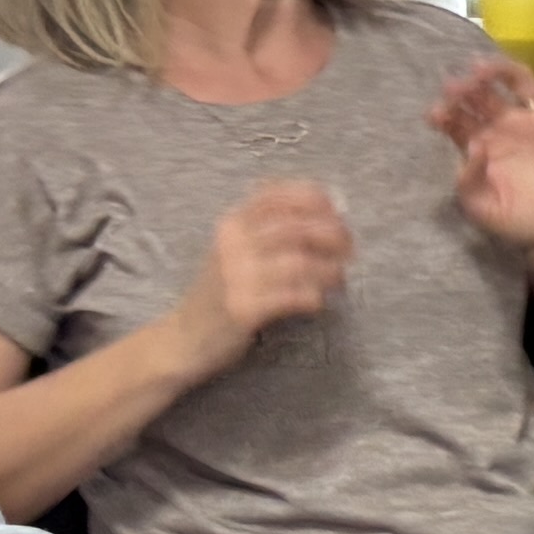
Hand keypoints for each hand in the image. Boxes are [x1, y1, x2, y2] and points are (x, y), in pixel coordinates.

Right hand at [165, 179, 354, 369]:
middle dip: (332, 235)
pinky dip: (313, 296)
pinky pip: (292, 296)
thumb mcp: (235, 250)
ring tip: (338, 278)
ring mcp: (235, 276)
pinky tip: (317, 301)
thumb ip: (269, 229)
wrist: (183, 339)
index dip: (314, 199)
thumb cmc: (222, 292)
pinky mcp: (242, 309)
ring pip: (299, 262)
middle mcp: (231, 244)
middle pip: (294, 227)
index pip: (275, 195)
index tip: (339, 213)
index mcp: (231, 224)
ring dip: (329, 269)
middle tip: (349, 249)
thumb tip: (330, 212)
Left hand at [433, 61, 533, 261]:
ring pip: (519, 82)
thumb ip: (470, 183)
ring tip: (487, 67)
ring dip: (503, 69)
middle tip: (459, 83)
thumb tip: (473, 145)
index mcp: (482, 145)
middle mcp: (506, 126)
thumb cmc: (523, 222)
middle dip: (468, 86)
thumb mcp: (485, 211)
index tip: (438, 111)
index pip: (457, 119)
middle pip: (483, 94)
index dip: (446, 111)